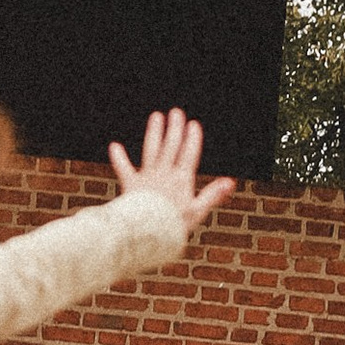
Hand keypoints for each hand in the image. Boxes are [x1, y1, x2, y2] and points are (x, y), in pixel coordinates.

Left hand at [109, 108, 235, 244]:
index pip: (189, 154)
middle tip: (176, 112)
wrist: (146, 232)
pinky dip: (119, 158)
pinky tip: (114, 146)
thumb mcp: (198, 211)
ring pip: (151, 150)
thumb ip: (213, 195)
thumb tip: (230, 182)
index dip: (192, 138)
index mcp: (182, 179)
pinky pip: (123, 169)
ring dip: (154, 132)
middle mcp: (164, 174)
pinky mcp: (130, 184)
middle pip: (171, 146)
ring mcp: (147, 177)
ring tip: (156, 117)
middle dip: (174, 128)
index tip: (193, 124)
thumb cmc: (174, 225)